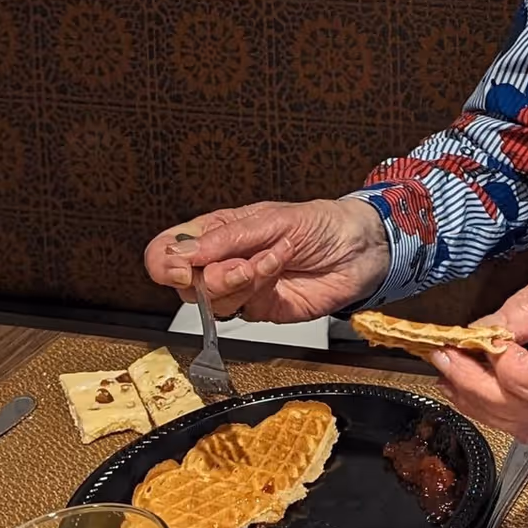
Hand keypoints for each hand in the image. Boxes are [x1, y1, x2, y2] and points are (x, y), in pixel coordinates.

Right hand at [143, 199, 387, 320]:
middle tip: (239, 264)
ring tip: (268, 261)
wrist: (361, 248)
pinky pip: (241, 309)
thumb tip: (181, 253)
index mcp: (217, 232)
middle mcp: (223, 261)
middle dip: (208, 276)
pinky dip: (257, 287)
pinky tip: (277, 269)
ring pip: (209, 301)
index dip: (166, 262)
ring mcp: (241, 287)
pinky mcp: (260, 309)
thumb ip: (225, 238)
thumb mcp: (271, 218)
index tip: (185, 267)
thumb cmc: (320, 223)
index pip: (167, 249)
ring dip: (237, 281)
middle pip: (182, 283)